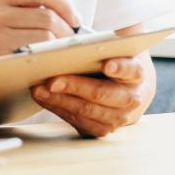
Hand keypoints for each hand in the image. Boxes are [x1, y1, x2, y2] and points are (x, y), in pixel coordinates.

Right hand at [0, 0, 80, 65]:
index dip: (64, 4)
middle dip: (67, 27)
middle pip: (47, 12)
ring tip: (63, 49)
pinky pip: (35, 46)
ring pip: (45, 30)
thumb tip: (63, 14)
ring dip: (61, 42)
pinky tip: (49, 57)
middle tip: (72, 39)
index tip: (74, 18)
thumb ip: (21, 10)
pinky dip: (48, 51)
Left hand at [33, 57, 147, 137]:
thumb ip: (97, 47)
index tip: (106, 65)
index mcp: (135, 73)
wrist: (120, 90)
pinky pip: (78, 121)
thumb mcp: (107, 52)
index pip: (130, 69)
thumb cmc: (107, 64)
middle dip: (74, 86)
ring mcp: (118, 117)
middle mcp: (131, 97)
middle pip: (102, 93)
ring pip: (87, 110)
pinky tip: (43, 99)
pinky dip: (58, 108)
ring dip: (59, 100)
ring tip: (39, 90)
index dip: (119, 67)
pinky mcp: (103, 129)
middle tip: (51, 81)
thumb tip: (69, 45)